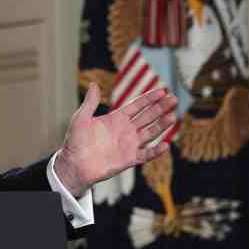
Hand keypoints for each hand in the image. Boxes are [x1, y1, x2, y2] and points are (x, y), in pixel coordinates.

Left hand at [54, 83, 177, 196]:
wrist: (74, 164)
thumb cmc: (76, 141)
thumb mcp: (81, 118)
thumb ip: (90, 102)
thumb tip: (93, 83)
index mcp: (116, 118)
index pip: (137, 105)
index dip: (149, 98)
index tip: (162, 90)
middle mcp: (126, 130)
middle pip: (148, 116)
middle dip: (161, 108)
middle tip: (174, 99)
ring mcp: (129, 144)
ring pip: (150, 133)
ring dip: (162, 125)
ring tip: (173, 116)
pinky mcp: (129, 159)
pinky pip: (146, 154)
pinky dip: (156, 151)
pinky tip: (165, 145)